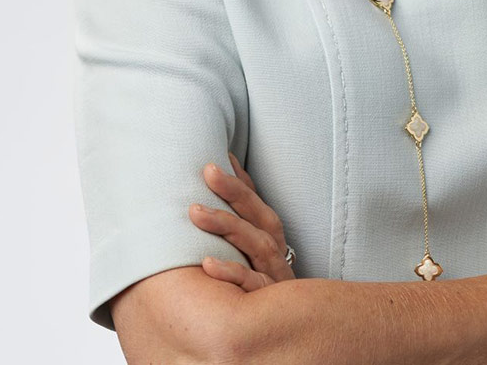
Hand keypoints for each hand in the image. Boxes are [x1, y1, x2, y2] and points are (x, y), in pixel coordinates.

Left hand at [189, 152, 295, 291]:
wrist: (291, 331)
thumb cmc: (261, 290)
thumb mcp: (251, 258)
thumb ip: (237, 231)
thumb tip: (211, 194)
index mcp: (272, 241)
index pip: (258, 204)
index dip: (242, 180)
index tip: (221, 155)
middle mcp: (277, 255)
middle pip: (260, 217)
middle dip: (235, 191)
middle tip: (208, 169)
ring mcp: (275, 278)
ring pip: (256, 245)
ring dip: (226, 225)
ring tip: (195, 212)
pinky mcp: (268, 302)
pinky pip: (251, 285)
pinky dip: (231, 273)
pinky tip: (208, 264)